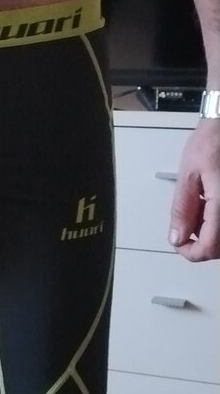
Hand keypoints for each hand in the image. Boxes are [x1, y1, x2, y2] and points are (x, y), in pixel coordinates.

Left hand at [169, 119, 219, 260]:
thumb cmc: (214, 140)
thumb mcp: (189, 174)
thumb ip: (182, 209)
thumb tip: (177, 238)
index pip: (210, 248)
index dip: (191, 253)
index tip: (179, 243)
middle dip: (201, 241)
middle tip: (187, 222)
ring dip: (211, 230)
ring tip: (199, 205)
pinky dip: (218, 219)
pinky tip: (210, 202)